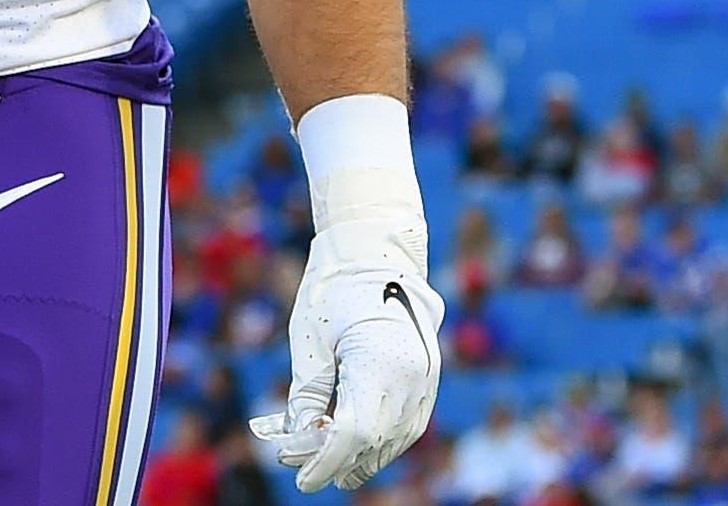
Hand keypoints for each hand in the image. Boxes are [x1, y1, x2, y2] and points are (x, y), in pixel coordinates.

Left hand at [249, 217, 442, 491]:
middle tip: (299, 462)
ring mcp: (426, 378)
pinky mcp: (429, 376)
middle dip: (336, 459)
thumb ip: (307, 394)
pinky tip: (356, 444)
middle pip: (374, 441)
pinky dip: (382, 439)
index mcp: (379, 363)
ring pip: (395, 438)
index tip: (303, 478)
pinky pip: (408, 424)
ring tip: (325, 460)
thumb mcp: (309, 340)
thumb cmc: (334, 287)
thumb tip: (300, 439)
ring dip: (360, 455)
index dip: (325, 461)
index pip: (352, 434)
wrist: (376, 249)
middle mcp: (411, 377)